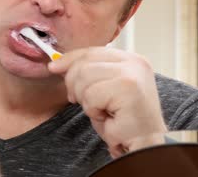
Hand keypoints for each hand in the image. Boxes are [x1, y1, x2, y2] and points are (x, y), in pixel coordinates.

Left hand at [49, 47, 166, 156]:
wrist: (143, 145)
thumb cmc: (122, 121)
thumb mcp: (101, 90)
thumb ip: (87, 73)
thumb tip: (57, 64)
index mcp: (130, 60)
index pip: (92, 51)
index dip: (70, 59)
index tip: (54, 67)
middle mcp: (134, 63)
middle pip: (84, 63)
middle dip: (76, 84)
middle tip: (88, 103)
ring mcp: (133, 74)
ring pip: (84, 76)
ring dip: (86, 100)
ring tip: (102, 110)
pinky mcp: (128, 88)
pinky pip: (91, 94)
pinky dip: (93, 109)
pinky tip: (108, 116)